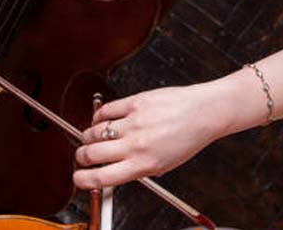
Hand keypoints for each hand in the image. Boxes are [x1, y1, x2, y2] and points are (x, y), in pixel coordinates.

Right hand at [73, 82, 232, 189]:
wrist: (204, 113)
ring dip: (87, 136)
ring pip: (93, 131)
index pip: (102, 177)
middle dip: (81, 157)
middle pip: (91, 153)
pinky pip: (104, 110)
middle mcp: (136, 145)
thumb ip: (136, 168)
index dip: (82, 179)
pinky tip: (101, 119)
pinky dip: (98, 116)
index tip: (78, 177)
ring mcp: (134, 122)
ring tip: (91, 137)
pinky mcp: (134, 102)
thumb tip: (111, 169)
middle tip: (83, 156)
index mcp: (143, 165)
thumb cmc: (187, 138)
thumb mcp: (163, 164)